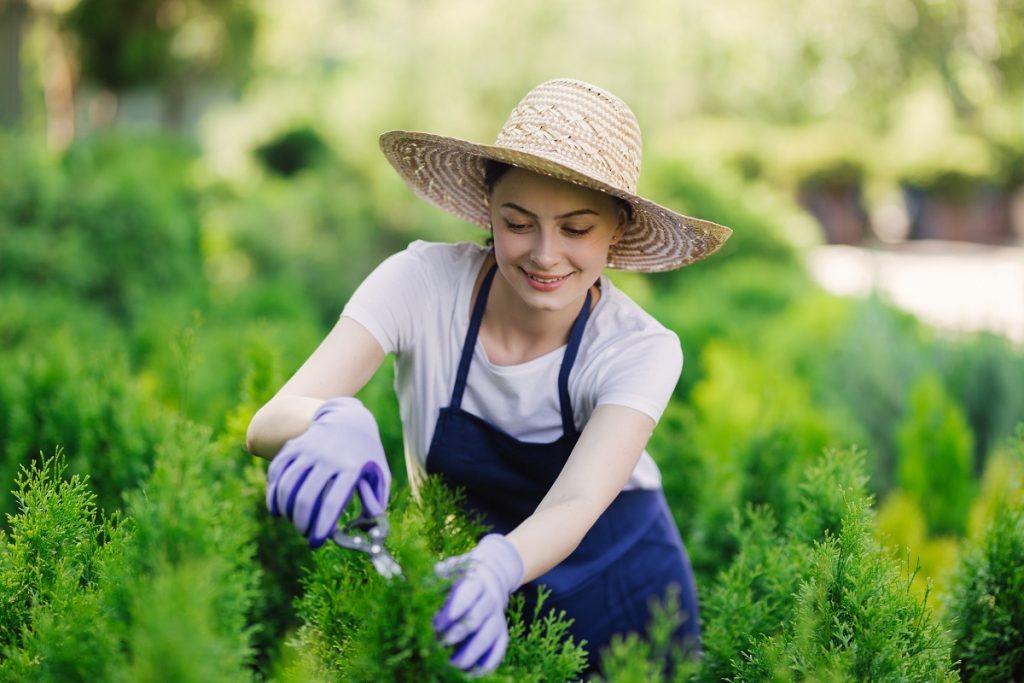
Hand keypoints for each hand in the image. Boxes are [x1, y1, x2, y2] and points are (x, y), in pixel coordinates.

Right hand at [266, 396, 389, 547]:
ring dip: (286, 510)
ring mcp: (308, 449)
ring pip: (288, 485)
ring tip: (293, 522)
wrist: (348, 417)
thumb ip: (377, 501)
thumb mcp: (379, 473)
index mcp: (351, 467)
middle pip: (307, 497)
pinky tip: (277, 509)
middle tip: (305, 534)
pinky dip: (273, 493)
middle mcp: (328, 457)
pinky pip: (277, 471)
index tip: (316, 542)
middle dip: (302, 523)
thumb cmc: (366, 454)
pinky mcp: (294, 446)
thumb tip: (370, 531)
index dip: (322, 526)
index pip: (333, 502)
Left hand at [433, 534, 524, 675]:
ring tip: (452, 665)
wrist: (492, 573)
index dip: (455, 608)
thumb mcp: (452, 569)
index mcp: (476, 582)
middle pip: (477, 618)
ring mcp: (497, 618)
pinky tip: (472, 673)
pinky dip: (488, 663)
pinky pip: (499, 649)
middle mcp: (490, 600)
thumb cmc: (462, 575)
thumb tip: (422, 582)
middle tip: (439, 643)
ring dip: (471, 653)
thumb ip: (438, 575)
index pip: (469, 593)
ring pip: (488, 637)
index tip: (437, 623)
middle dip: (457, 633)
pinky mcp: (502, 632)